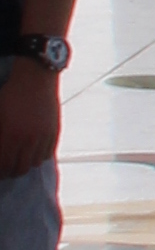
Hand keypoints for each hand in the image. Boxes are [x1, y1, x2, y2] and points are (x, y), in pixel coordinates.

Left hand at [0, 61, 57, 183]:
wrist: (35, 77)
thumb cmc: (10, 93)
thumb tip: (0, 150)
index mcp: (10, 135)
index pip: (4, 165)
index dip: (0, 172)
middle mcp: (28, 139)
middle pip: (19, 169)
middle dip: (10, 171)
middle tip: (5, 169)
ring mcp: (43, 136)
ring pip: (34, 163)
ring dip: (25, 164)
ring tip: (19, 160)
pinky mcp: (54, 132)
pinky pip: (46, 154)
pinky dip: (38, 156)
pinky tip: (31, 151)